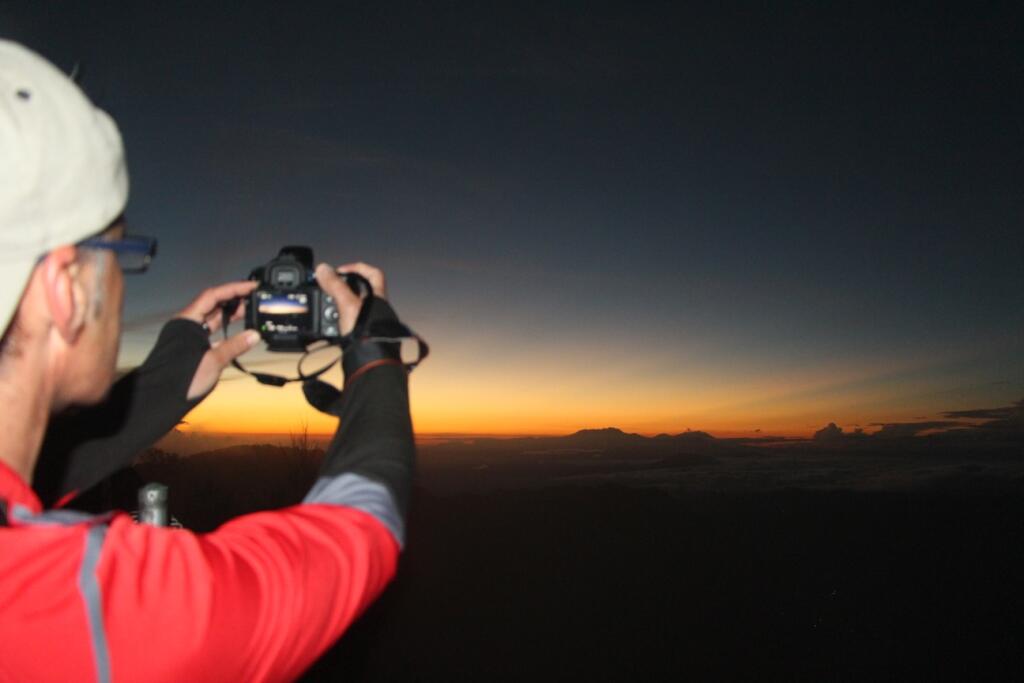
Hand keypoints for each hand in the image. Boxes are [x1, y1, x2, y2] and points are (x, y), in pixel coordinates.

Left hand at [175, 280, 260, 399]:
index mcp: (187, 321)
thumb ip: (234, 346)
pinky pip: (211, 334)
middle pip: (213, 305)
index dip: (234, 289)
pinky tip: (238, 334)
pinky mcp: (192, 349)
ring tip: (250, 313)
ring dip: (230, 316)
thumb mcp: (212, 361)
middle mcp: (187, 325)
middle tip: (255, 299)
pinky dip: (225, 332)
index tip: (252, 286)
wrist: (160, 399)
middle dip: (234, 301)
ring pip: (212, 320)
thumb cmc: (181, 379)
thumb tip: (254, 335)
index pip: (213, 296)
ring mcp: (189, 337)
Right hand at [315, 261, 387, 334]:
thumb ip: (335, 285)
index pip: (373, 274)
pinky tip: (328, 326)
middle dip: (341, 290)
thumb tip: (324, 269)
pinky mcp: (361, 336)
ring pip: (350, 309)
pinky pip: (346, 325)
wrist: (369, 361)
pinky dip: (336, 324)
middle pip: (358, 291)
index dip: (357, 268)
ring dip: (336, 308)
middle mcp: (376, 309)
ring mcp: (369, 323)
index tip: (340, 271)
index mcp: (378, 297)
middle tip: (328, 291)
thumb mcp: (347, 304)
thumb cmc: (368, 333)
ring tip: (325, 311)